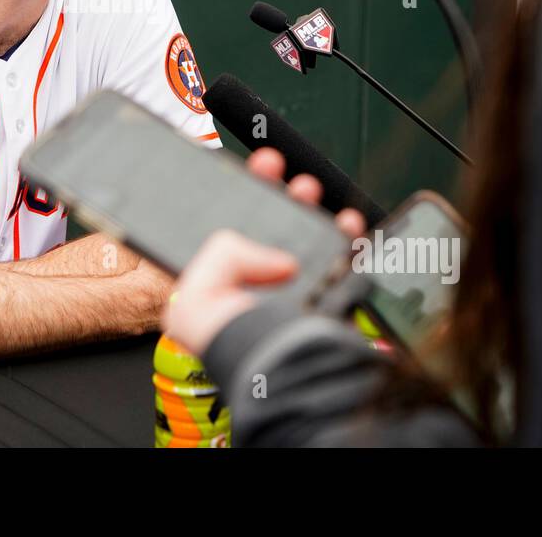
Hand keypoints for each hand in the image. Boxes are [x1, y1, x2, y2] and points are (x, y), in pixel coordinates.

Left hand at [163, 147, 365, 355]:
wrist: (273, 372)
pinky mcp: (326, 298)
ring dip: (309, 208)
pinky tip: (344, 222)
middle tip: (276, 168)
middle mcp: (256, 287)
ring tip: (309, 188)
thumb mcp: (194, 293)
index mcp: (220, 285)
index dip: (239, 196)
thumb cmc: (228, 346)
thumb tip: (276, 258)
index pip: (228, 230)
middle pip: (269, 226)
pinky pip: (342, 259)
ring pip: (306, 237)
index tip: (251, 170)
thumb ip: (221, 254)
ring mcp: (293, 291)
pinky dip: (347, 237)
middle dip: (276, 193)